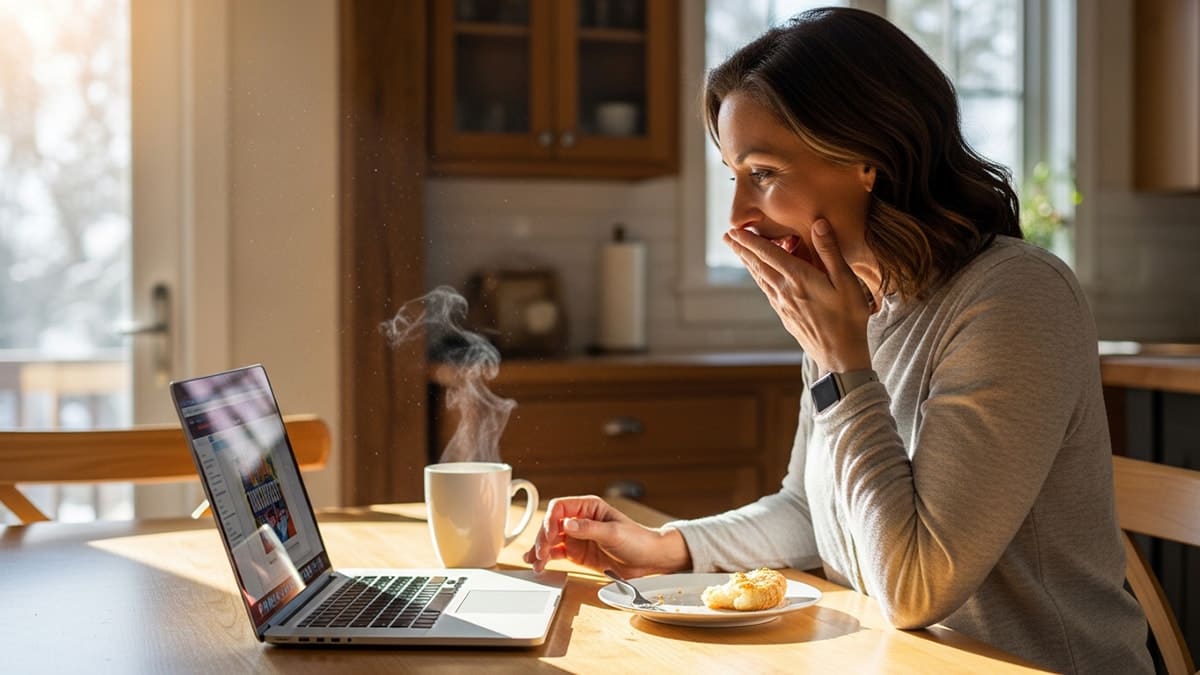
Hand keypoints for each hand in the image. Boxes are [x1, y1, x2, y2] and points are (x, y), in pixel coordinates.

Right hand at [522, 495, 690, 576]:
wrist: (650, 560)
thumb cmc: (638, 540)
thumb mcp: (614, 533)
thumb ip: (590, 529)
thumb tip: (567, 524)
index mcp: (589, 508)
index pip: (560, 507)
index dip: (550, 520)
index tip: (549, 535)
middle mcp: (580, 520)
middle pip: (551, 525)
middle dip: (542, 538)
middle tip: (540, 553)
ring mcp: (578, 537)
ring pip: (551, 540)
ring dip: (540, 550)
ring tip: (535, 563)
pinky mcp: (578, 553)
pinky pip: (557, 553)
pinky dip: (546, 558)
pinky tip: (538, 563)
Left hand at [724, 219, 870, 372]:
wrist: (840, 357)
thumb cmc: (848, 318)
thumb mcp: (846, 281)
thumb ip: (829, 251)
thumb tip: (818, 223)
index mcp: (798, 279)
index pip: (769, 254)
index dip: (751, 241)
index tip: (735, 230)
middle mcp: (785, 291)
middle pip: (758, 265)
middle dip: (742, 249)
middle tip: (726, 236)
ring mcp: (782, 305)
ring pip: (760, 278)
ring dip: (747, 262)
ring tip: (737, 251)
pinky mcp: (785, 316)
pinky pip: (767, 290)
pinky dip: (758, 277)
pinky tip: (758, 276)